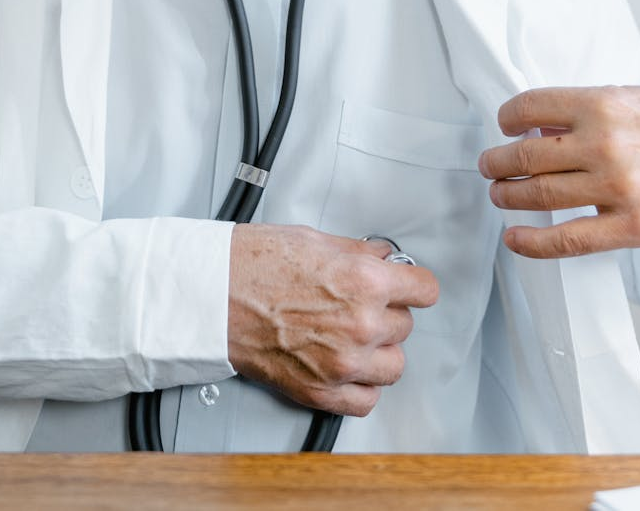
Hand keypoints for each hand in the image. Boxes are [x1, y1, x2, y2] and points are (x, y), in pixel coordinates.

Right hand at [227, 223, 438, 416]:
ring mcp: (343, 363)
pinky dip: (361, 385)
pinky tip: (347, 366)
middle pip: (406, 326)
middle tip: (360, 304)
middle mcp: (361, 324)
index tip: (410, 287)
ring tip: (354, 336)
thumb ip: (358, 252)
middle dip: (386, 313)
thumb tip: (382, 256)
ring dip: (379, 351)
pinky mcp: (322, 392)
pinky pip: (367, 400)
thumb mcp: (315, 240)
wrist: (214, 295)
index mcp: (364, 281)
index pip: (425, 290)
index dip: (415, 285)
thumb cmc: (253, 264)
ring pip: (394, 365)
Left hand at [478, 85, 639, 258]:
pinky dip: (533, 243)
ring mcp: (616, 188)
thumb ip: (593, 110)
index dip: (507, 118)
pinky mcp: (631, 227)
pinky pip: (568, 240)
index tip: (505, 127)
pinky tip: (516, 239)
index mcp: (603, 105)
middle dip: (498, 162)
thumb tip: (546, 127)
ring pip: (538, 194)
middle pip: (526, 154)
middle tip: (491, 166)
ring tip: (500, 195)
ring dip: (508, 195)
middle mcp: (604, 144)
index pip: (530, 106)